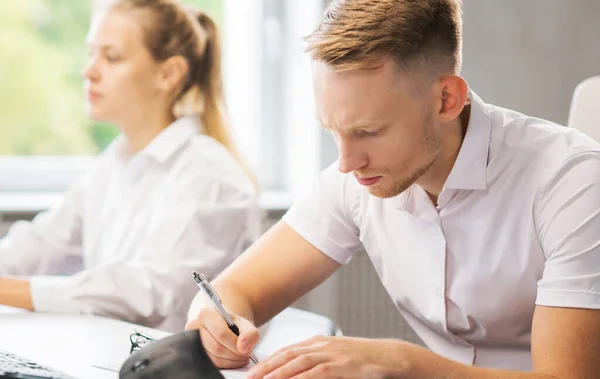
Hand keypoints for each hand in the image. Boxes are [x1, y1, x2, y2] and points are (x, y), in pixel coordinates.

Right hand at [185, 307, 259, 368]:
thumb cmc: (233, 324)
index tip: (246, 348)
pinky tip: (233, 360)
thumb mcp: (245, 324)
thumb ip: (250, 333)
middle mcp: (194, 327)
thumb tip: (243, 347)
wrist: (224, 326)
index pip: (221, 333)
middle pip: (217, 347)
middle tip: (246, 354)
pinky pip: (212, 364)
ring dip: (232, 361)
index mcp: (206, 314)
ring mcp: (192, 342)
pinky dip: (226, 364)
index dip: (236, 344)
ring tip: (241, 356)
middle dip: (235, 354)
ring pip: (214, 358)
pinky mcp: (195, 353)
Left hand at [247, 335, 404, 378]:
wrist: (388, 355)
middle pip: (287, 354)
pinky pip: (316, 372)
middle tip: (249, 377)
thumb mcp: (335, 355)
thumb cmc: (361, 358)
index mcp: (318, 341)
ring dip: (278, 372)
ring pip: (298, 362)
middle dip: (266, 366)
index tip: (252, 370)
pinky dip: (300, 378)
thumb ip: (315, 361)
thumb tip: (295, 371)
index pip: (286, 350)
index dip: (268, 360)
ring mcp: (331, 353)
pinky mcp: (341, 365)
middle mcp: (321, 344)